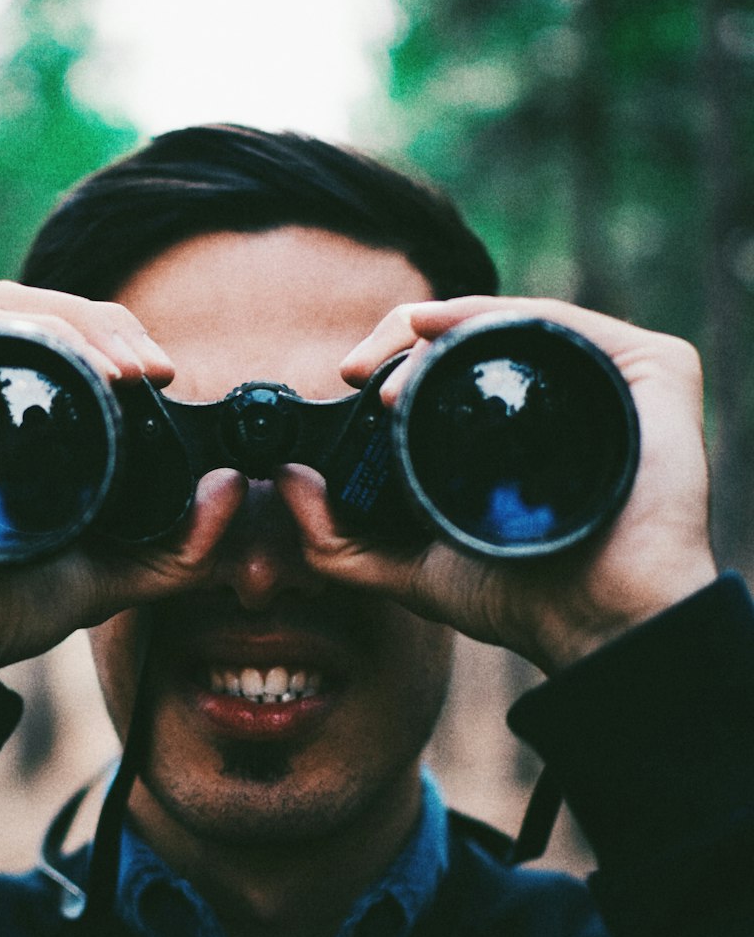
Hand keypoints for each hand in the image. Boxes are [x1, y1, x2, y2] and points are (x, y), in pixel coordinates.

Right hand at [0, 282, 244, 669]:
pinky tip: (75, 366)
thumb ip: (176, 549)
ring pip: (6, 307)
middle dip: (110, 325)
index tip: (166, 375)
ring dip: (80, 323)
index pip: (62, 337)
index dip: (119, 338)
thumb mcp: (103, 575)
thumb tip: (233, 489)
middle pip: (39, 310)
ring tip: (128, 369)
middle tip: (156, 370)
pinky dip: (30, 334)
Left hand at [278, 296, 717, 673]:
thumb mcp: (409, 567)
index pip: (450, 361)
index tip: (346, 378)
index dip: (392, 357)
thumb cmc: (520, 597)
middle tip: (357, 372)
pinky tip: (441, 332)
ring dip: (437, 329)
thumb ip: (337, 541)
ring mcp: (610, 375)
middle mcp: (565, 390)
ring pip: (512, 319)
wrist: (596, 621)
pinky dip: (493, 315)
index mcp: (517, 422)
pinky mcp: (653, 368)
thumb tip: (282, 482)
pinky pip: (563, 321)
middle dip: (400, 338)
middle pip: (475, 332)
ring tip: (389, 373)